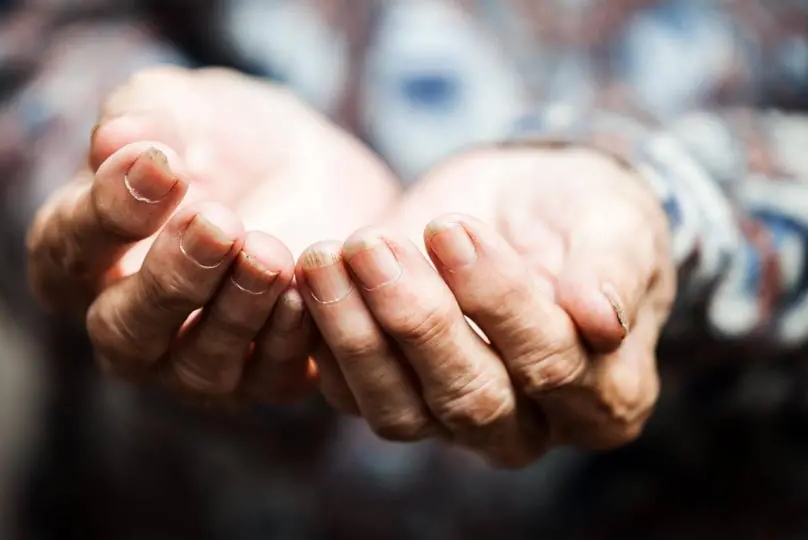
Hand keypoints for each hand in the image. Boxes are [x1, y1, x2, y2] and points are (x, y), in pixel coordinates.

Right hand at [26, 67, 398, 404]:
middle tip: (218, 223)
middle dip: (173, 278)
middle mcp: (129, 325)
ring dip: (235, 311)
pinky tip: (304, 293)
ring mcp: (194, 361)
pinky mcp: (265, 374)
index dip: (111, 212)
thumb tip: (113, 142)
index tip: (165, 166)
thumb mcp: (180, 108)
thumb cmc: (219, 137)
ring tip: (267, 253)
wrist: (305, 167)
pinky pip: (269, 377)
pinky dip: (287, 341)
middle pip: (127, 330)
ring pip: (200, 365)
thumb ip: (143, 118)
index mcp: (81, 256)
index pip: (69, 250)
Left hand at [296, 146, 674, 464]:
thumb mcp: (615, 222)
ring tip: (326, 257)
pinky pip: (352, 392)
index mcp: (605, 396)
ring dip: (355, 334)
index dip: (498, 301)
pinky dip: (325, 339)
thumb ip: (614, 269)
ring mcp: (454, 420)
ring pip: (399, 410)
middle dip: (416, 319)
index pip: (551, 366)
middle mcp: (530, 425)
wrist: (527, 207)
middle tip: (372, 244)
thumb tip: (602, 321)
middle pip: (470, 399)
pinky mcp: (396, 396)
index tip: (451, 230)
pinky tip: (311, 280)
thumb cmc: (582, 216)